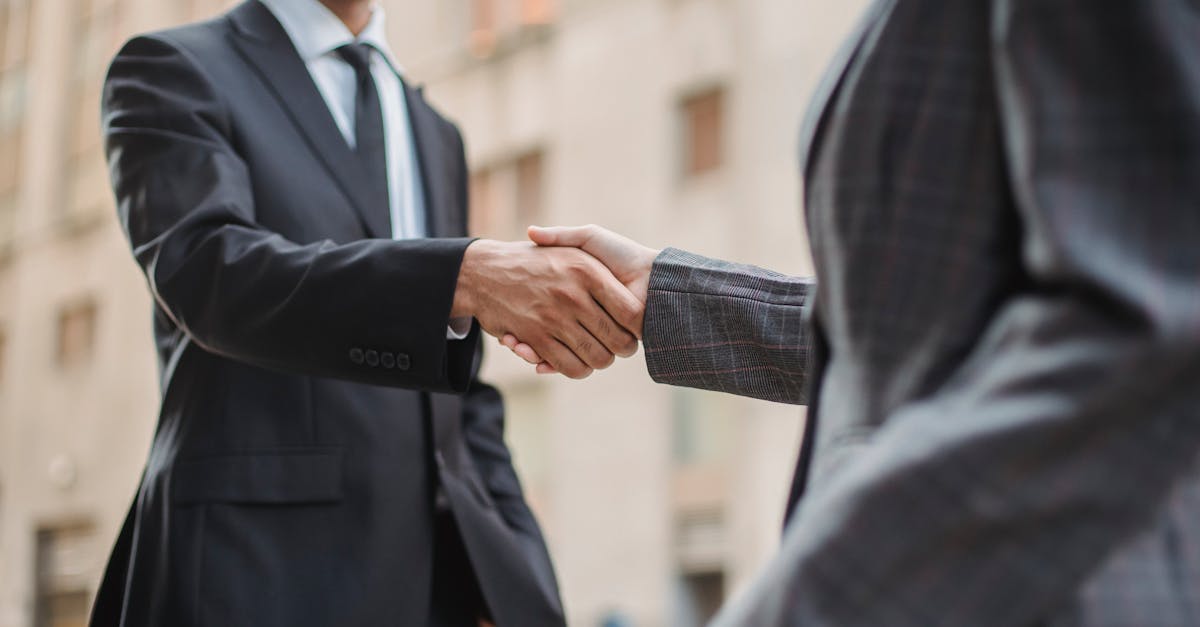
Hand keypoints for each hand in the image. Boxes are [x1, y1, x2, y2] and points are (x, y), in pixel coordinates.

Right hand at [452, 239, 641, 378]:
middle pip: (618, 341)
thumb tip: (634, 284)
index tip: (634, 328)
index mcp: (587, 270)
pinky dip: (576, 369)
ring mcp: (554, 317)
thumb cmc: (535, 258)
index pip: (631, 312)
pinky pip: (569, 366)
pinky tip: (575, 361)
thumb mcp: (569, 245)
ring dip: (599, 361)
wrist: (484, 270)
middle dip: (622, 349)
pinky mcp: (536, 338)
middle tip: (617, 346)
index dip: (638, 327)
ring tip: (596, 352)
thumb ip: (602, 264)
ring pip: (597, 358)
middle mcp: (573, 294)